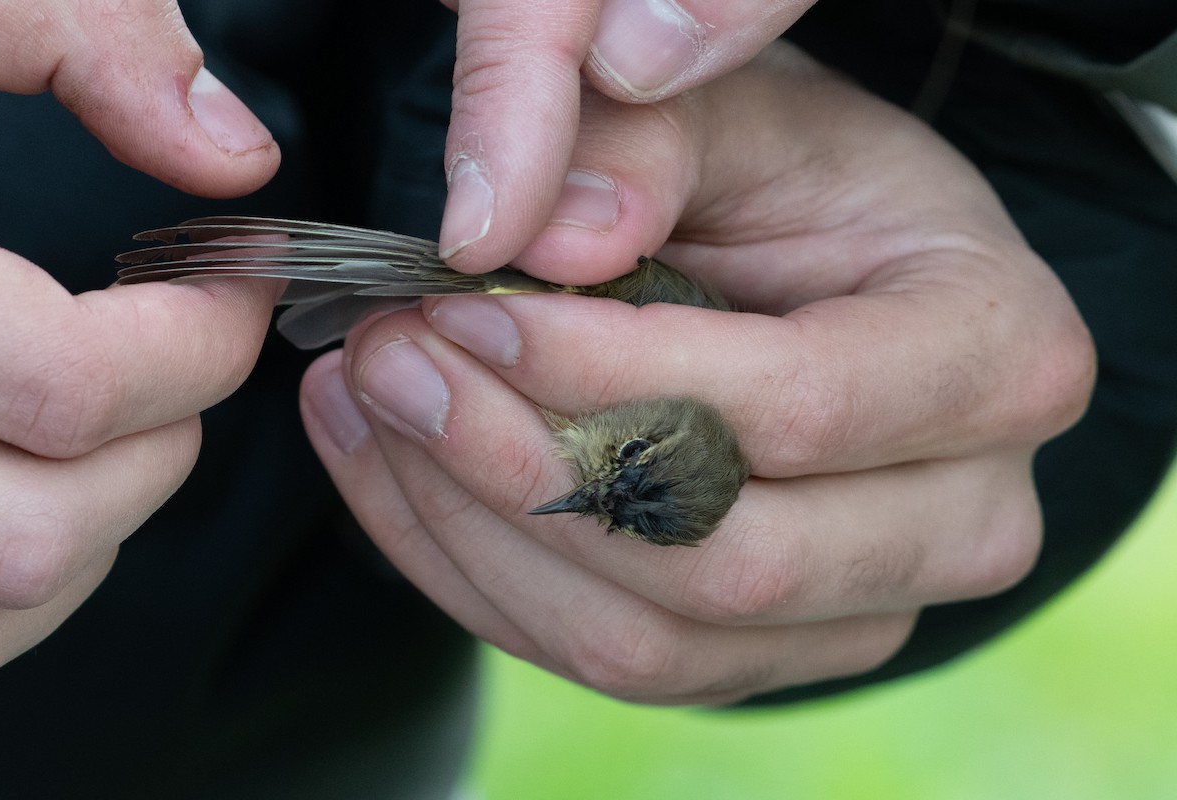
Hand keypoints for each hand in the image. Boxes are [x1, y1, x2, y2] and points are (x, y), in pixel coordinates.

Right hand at [0, 0, 280, 681]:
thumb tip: (225, 149)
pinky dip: (22, 579)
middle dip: (161, 445)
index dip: (202, 342)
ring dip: (99, 516)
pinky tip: (27, 480)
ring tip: (109, 416)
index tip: (237, 286)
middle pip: (40, 534)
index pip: (70, 387)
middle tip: (182, 358)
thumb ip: (65, 29)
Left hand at [300, 43, 1094, 703]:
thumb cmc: (809, 185)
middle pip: (723, 559)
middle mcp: (966, 515)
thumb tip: (544, 240)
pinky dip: (482, 573)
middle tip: (391, 361)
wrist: (841, 281)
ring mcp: (867, 608)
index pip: (796, 410)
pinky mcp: (772, 650)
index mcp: (1001, 359)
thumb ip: (652, 146)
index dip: (607, 373)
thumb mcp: (751, 116)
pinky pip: (612, 657)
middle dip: (519, 464)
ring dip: (477, 529)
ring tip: (374, 408)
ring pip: (647, 638)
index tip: (463, 313)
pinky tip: (402, 470)